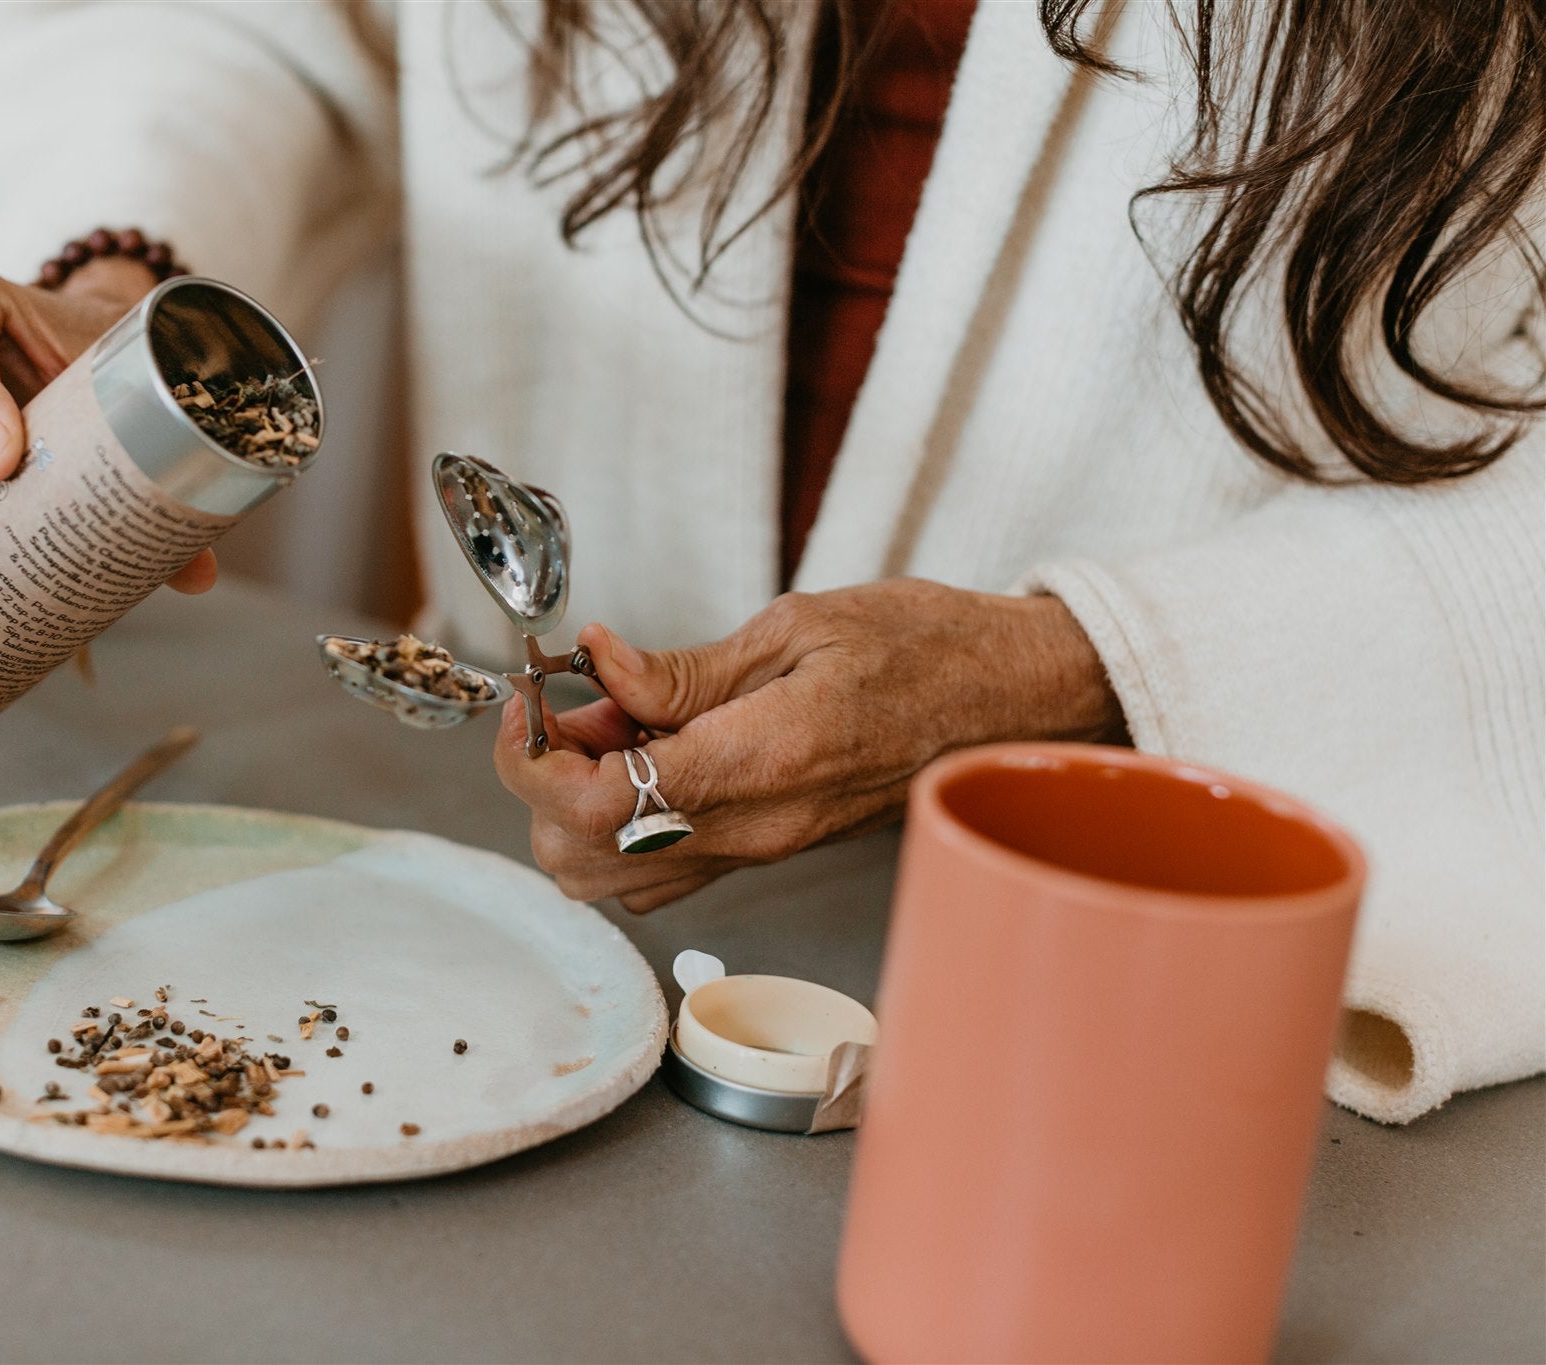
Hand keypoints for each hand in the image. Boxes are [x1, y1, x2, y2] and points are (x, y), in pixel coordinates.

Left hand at [493, 579, 1125, 910]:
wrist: (1013, 701)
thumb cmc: (927, 649)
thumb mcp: (799, 627)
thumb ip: (685, 670)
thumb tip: (598, 667)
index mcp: (759, 763)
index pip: (598, 804)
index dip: (536, 757)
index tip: (535, 699)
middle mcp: (752, 830)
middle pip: (582, 859)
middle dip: (545, 782)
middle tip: (571, 704)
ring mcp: (759, 852)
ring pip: (610, 877)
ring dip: (579, 804)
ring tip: (614, 723)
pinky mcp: (767, 851)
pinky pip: (660, 870)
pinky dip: (624, 819)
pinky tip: (651, 752)